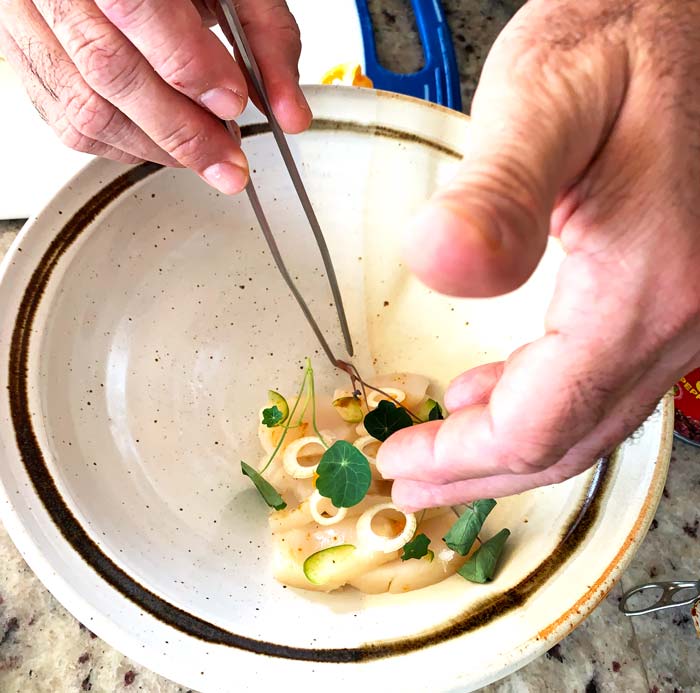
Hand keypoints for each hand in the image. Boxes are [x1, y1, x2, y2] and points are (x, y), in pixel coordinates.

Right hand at [0, 0, 309, 193]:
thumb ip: (266, 38)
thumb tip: (291, 113)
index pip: (135, 6)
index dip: (188, 66)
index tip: (233, 103)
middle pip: (108, 69)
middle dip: (181, 130)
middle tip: (228, 162)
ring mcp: (28, 21)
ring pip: (85, 107)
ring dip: (156, 147)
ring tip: (204, 154)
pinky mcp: (26, 60)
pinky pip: (69, 123)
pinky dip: (125, 147)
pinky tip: (162, 144)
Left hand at [377, 0, 699, 509]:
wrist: (688, 17)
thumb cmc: (627, 37)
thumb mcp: (548, 99)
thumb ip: (496, 192)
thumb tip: (437, 261)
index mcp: (646, 287)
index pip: (538, 421)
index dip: (461, 457)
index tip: (400, 460)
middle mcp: (680, 313)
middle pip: (568, 440)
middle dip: (480, 472)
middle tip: (414, 483)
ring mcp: (685, 307)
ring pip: (589, 417)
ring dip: (509, 445)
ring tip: (446, 452)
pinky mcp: (671, 288)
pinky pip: (602, 376)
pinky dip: (542, 401)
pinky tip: (498, 389)